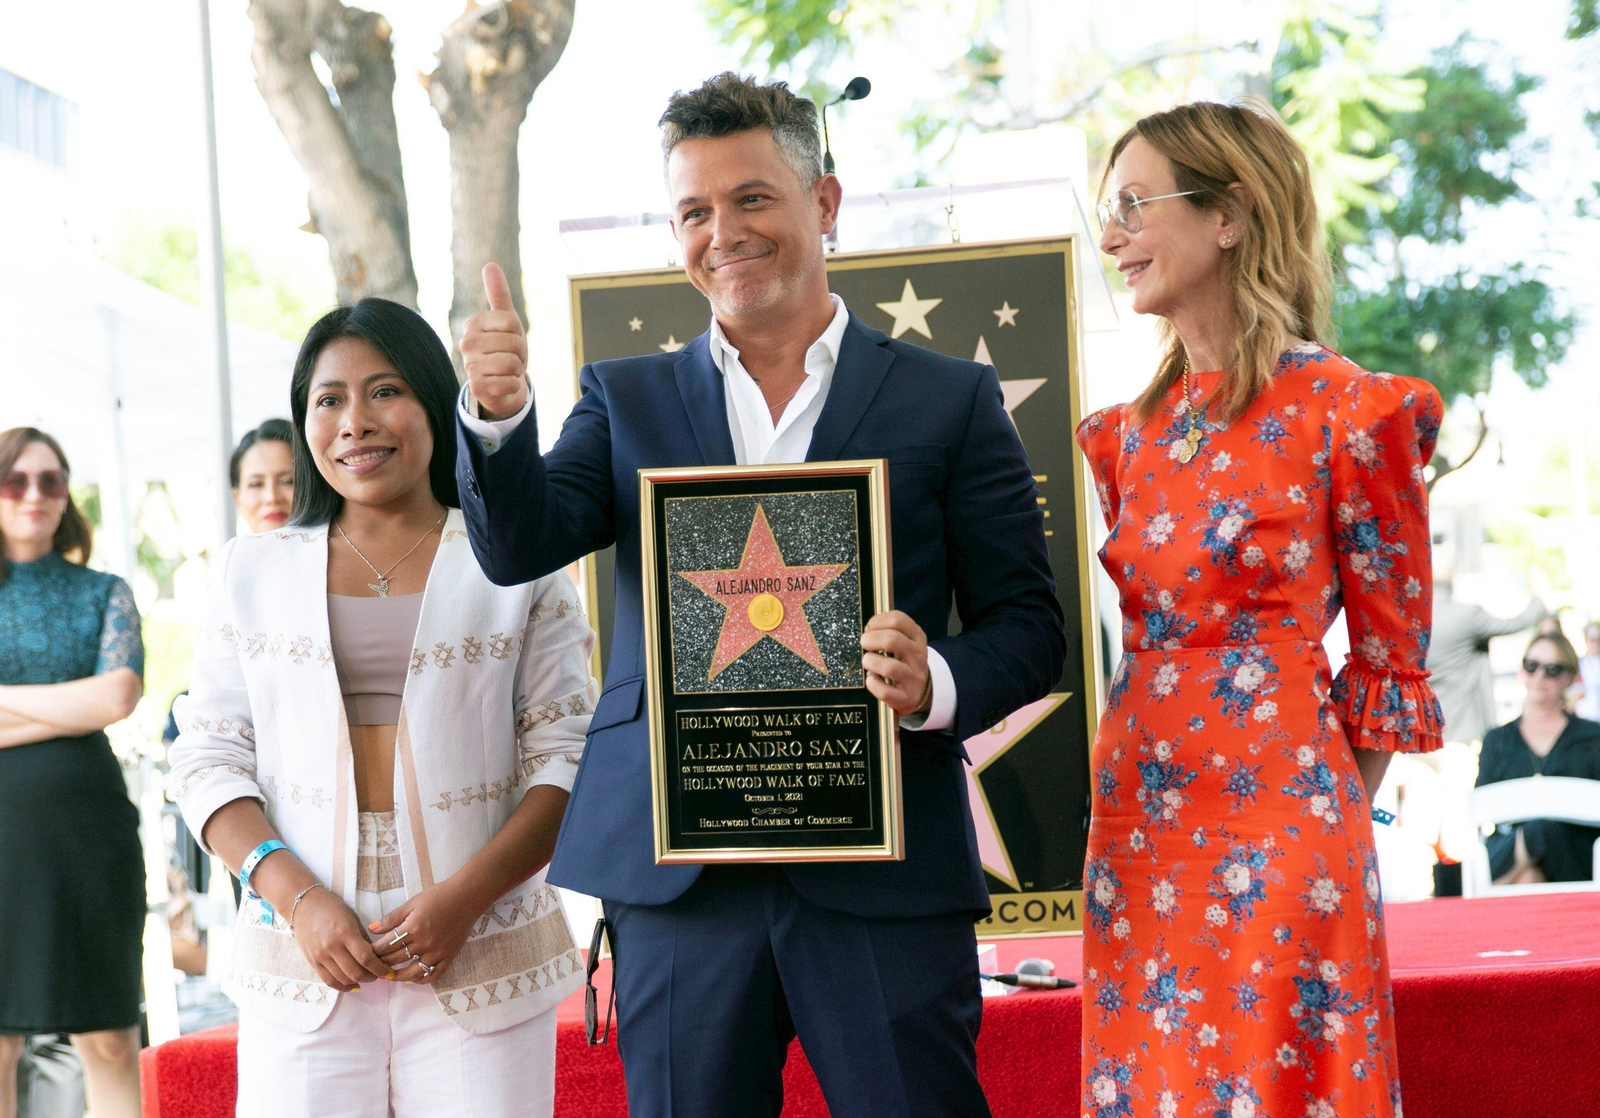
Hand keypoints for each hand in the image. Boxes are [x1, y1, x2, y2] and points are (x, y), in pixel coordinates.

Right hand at [288, 888, 387, 991]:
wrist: (304, 905)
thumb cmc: (332, 908)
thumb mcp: (352, 919)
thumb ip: (363, 939)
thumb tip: (375, 958)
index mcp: (345, 933)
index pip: (366, 958)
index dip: (380, 968)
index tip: (389, 972)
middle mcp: (332, 947)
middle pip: (355, 972)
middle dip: (371, 977)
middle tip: (379, 975)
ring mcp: (320, 956)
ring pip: (342, 979)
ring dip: (358, 982)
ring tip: (367, 978)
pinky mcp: (312, 961)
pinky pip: (328, 980)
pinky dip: (342, 986)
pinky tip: (352, 985)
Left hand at [368, 879, 481, 985]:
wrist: (467, 897)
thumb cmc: (439, 896)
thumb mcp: (412, 902)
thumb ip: (392, 917)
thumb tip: (372, 929)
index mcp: (413, 928)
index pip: (386, 945)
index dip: (373, 951)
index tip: (366, 953)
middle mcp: (424, 943)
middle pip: (396, 959)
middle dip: (381, 963)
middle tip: (371, 966)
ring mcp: (437, 952)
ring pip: (412, 972)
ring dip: (397, 976)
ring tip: (388, 976)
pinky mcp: (448, 957)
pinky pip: (433, 975)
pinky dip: (420, 979)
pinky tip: (412, 978)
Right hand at [460, 263, 528, 421]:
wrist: (501, 384)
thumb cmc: (504, 349)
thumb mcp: (506, 320)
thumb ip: (498, 294)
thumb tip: (490, 265)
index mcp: (473, 324)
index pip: (511, 321)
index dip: (518, 333)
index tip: (510, 340)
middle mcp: (466, 343)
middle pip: (514, 343)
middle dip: (520, 353)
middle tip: (510, 358)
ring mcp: (470, 366)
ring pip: (513, 363)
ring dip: (517, 370)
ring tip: (507, 371)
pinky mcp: (477, 388)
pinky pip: (510, 383)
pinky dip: (513, 385)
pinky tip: (503, 385)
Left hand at [861, 611, 931, 717]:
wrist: (918, 692)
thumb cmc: (903, 662)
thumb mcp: (904, 644)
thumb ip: (889, 632)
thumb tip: (866, 630)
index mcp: (917, 638)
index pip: (898, 619)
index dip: (877, 621)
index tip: (869, 629)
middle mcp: (918, 656)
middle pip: (892, 639)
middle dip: (870, 640)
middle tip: (864, 644)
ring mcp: (913, 678)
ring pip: (888, 667)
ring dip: (870, 662)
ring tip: (868, 662)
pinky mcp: (906, 698)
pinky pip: (884, 690)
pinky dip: (872, 683)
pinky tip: (872, 679)